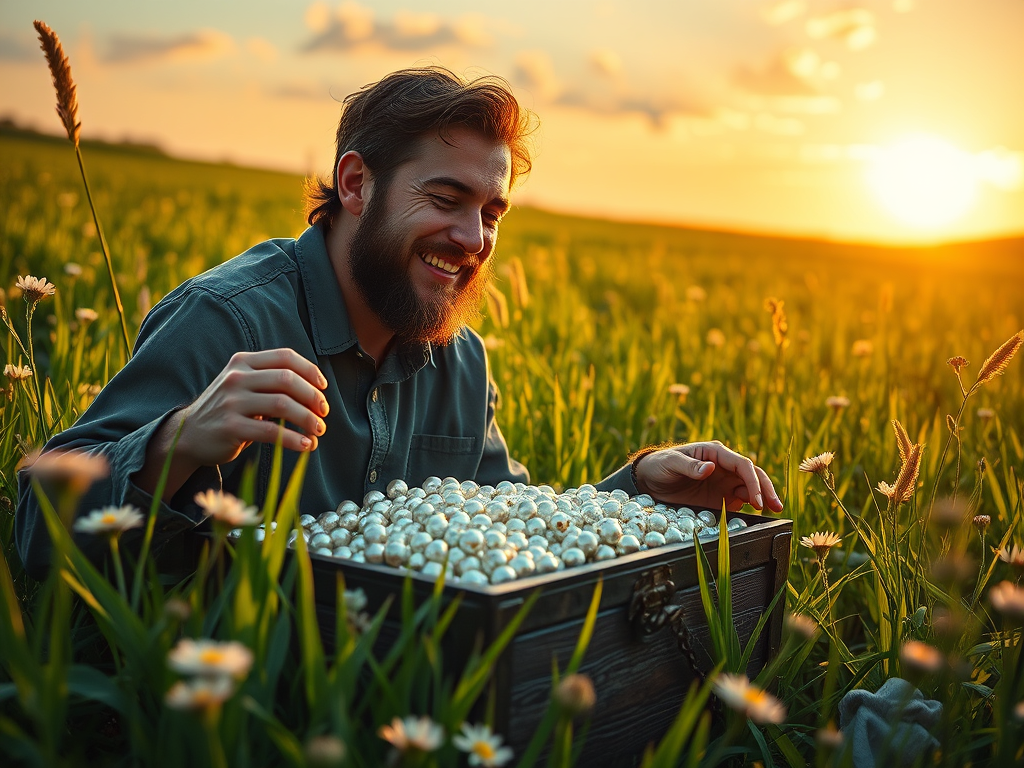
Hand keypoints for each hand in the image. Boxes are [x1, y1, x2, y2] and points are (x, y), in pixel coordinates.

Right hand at [176, 349, 329, 467]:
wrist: (188, 434)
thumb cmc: (228, 409)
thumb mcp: (244, 385)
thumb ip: (271, 380)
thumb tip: (316, 391)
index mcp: (243, 362)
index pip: (285, 357)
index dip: (310, 371)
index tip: (323, 388)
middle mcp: (236, 377)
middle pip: (287, 380)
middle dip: (312, 397)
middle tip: (324, 413)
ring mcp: (231, 402)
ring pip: (282, 404)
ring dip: (308, 419)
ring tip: (319, 430)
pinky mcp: (230, 427)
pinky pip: (271, 432)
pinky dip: (294, 439)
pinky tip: (306, 445)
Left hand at [633, 441, 782, 512]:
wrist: (649, 480)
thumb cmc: (659, 465)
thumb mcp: (671, 463)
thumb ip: (689, 466)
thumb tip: (710, 467)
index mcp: (715, 453)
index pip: (742, 464)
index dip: (752, 481)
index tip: (756, 499)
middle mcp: (723, 466)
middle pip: (752, 476)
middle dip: (766, 489)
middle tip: (776, 506)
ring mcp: (724, 482)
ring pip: (750, 488)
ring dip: (762, 498)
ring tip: (773, 512)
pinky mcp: (720, 496)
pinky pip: (740, 501)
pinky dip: (750, 508)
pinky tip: (757, 516)